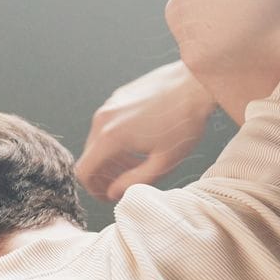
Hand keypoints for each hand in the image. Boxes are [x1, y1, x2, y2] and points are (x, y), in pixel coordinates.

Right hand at [75, 60, 215, 200]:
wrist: (195, 84)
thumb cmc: (184, 123)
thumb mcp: (163, 162)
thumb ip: (135, 181)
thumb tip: (114, 193)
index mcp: (110, 137)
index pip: (84, 171)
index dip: (94, 190)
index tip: (109, 196)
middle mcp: (103, 118)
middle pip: (90, 156)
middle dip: (105, 174)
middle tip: (125, 183)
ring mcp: (110, 104)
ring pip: (99, 139)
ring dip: (112, 157)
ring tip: (136, 165)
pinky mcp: (119, 96)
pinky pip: (108, 124)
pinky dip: (117, 139)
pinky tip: (141, 143)